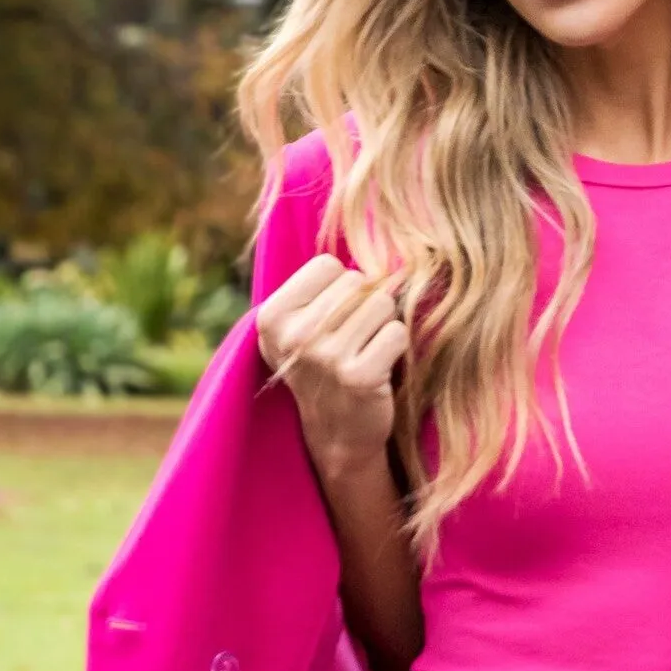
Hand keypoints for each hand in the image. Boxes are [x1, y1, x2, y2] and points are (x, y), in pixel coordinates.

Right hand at [254, 253, 406, 483]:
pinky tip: (380, 367)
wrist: (337, 435)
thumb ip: (316, 287)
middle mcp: (295, 336)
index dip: (340, 287)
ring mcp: (326, 358)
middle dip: (364, 305)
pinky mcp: (360, 377)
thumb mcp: (298, 327)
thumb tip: (360, 235)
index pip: (328, 266)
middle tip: (353, 340)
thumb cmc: (323, 369)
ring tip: (366, 351)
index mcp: (272, 318)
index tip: (332, 319)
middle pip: (356, 283)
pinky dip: (397, 346)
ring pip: (381, 304)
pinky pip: (398, 331)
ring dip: (383, 325)